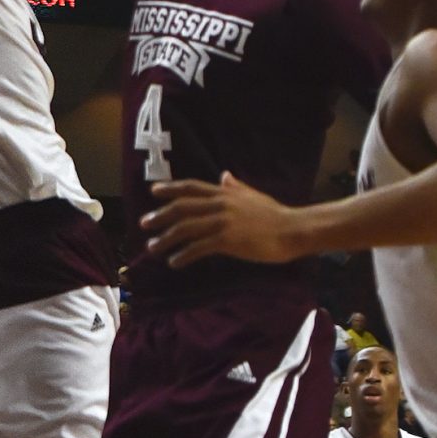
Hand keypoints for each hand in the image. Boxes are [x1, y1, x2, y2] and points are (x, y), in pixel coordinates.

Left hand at [145, 174, 304, 267]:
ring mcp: (222, 222)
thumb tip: (224, 175)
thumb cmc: (274, 214)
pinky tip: (175, 262)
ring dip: (166, 238)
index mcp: (224, 193)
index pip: (191, 187)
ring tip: (153, 247)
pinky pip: (198, 248)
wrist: (292, 230)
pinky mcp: (227, 240)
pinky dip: (183, 255)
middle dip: (160, 215)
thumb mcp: (252, 195)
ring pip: (185, 228)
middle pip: (181, 208)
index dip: (170, 188)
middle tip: (144, 224)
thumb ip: (235, 186)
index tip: (153, 191)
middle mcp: (219, 204)